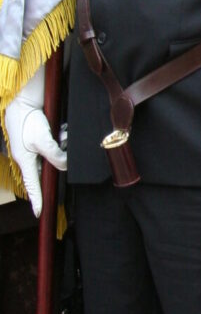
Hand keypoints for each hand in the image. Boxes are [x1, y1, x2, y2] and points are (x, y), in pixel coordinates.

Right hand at [3, 70, 66, 216]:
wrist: (22, 101)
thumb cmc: (26, 120)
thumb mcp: (42, 139)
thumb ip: (55, 155)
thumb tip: (65, 165)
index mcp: (25, 161)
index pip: (32, 185)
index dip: (36, 199)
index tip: (39, 212)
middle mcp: (29, 157)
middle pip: (48, 169)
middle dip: (59, 159)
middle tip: (60, 143)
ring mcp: (34, 149)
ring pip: (55, 156)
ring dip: (61, 145)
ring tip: (60, 132)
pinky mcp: (39, 140)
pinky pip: (54, 145)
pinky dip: (59, 138)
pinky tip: (61, 130)